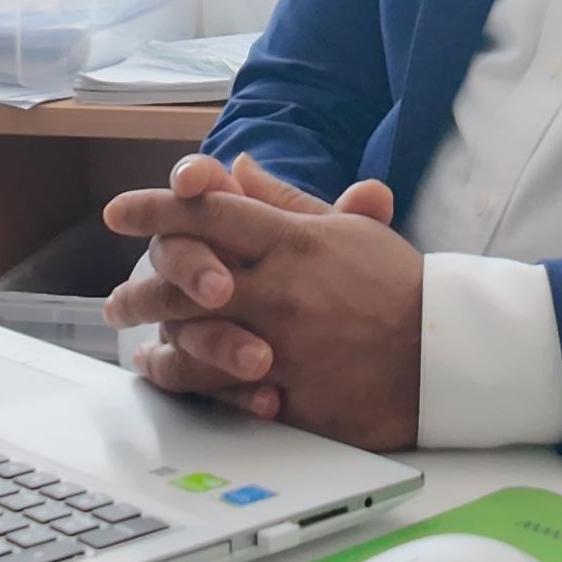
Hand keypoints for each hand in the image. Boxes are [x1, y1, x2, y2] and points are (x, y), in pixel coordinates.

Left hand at [102, 154, 420, 451]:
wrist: (446, 353)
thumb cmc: (396, 287)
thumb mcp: (344, 230)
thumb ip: (284, 201)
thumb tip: (237, 166)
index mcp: (294, 244)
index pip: (210, 214)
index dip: (157, 209)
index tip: (119, 211)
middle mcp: (281, 293)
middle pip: (186, 283)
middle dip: (140, 288)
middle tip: (115, 300)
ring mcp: (283, 348)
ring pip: (195, 343)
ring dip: (155, 341)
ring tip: (133, 341)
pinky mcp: (291, 395)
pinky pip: (223, 394)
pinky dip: (188, 385)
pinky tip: (167, 379)